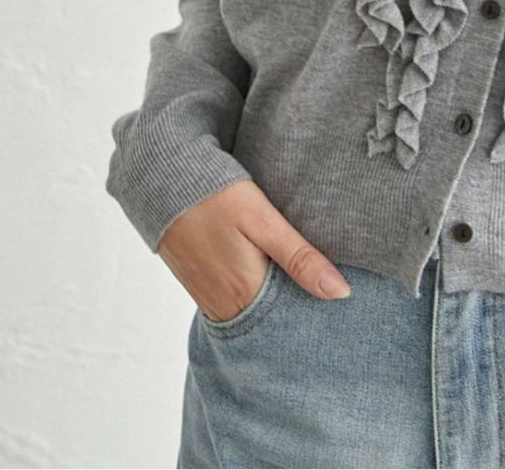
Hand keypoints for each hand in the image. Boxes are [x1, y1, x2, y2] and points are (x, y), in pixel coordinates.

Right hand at [158, 180, 351, 322]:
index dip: (315, 318)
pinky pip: (234, 302)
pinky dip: (254, 296)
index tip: (339, 310)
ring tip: (304, 290)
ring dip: (276, 303)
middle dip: (297, 313)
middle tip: (328, 302)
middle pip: (271, 320)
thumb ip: (301, 258)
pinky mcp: (199, 285)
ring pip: (253, 312)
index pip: (289, 323)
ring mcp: (208, 298)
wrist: (163, 182)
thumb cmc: (216, 196)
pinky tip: (271, 279)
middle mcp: (225, 305)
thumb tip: (342, 293)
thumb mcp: (264, 221)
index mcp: (245, 294)